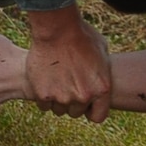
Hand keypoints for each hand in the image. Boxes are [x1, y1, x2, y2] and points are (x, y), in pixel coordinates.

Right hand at [24, 5, 112, 121]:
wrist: (58, 28)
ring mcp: (63, 97)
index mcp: (101, 90)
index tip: (85, 101)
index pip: (97, 117)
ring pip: (58, 110)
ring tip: (56, 80)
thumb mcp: (102, 53)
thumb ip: (101, 73)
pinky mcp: (44, 95)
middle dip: (72, 101)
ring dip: (57, 99)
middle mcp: (83, 97)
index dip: (90, 110)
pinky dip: (43, 96)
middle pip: (75, 113)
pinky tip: (45, 80)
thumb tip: (99, 81)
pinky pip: (43, 105)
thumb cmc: (82, 36)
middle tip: (67, 84)